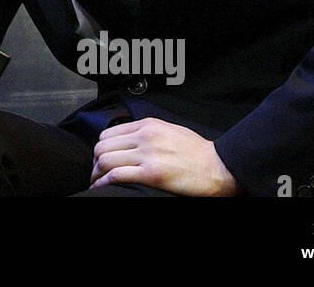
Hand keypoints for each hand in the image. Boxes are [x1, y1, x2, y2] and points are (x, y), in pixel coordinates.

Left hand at [89, 117, 239, 195]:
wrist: (218, 166)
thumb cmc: (198, 152)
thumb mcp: (170, 130)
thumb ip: (148, 132)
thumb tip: (129, 140)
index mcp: (147, 125)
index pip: (109, 133)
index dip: (100, 148)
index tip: (100, 159)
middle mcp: (144, 136)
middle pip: (102, 146)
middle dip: (95, 161)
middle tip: (96, 172)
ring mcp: (147, 154)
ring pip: (105, 159)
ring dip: (96, 173)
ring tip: (97, 181)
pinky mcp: (151, 173)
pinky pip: (116, 175)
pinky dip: (103, 182)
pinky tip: (101, 187)